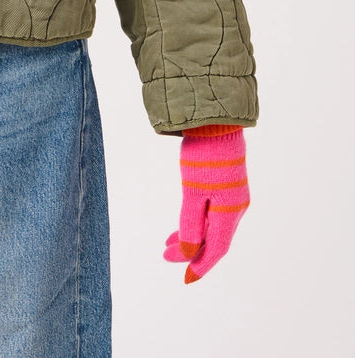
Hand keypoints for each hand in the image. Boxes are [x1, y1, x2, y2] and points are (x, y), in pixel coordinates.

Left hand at [163, 127, 249, 282]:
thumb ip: (191, 224)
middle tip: (166, 256)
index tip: (186, 279)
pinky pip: (212, 211)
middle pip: (214, 238)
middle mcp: (235, 207)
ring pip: (212, 224)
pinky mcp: (227, 184)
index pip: (217, 248)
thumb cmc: (204, 157)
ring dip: (192, 235)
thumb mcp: (193, 192)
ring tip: (168, 242)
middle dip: (191, 250)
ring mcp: (232, 195)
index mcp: (230, 212)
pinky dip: (197, 220)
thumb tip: (189, 253)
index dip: (202, 265)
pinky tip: (184, 221)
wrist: (217, 122)